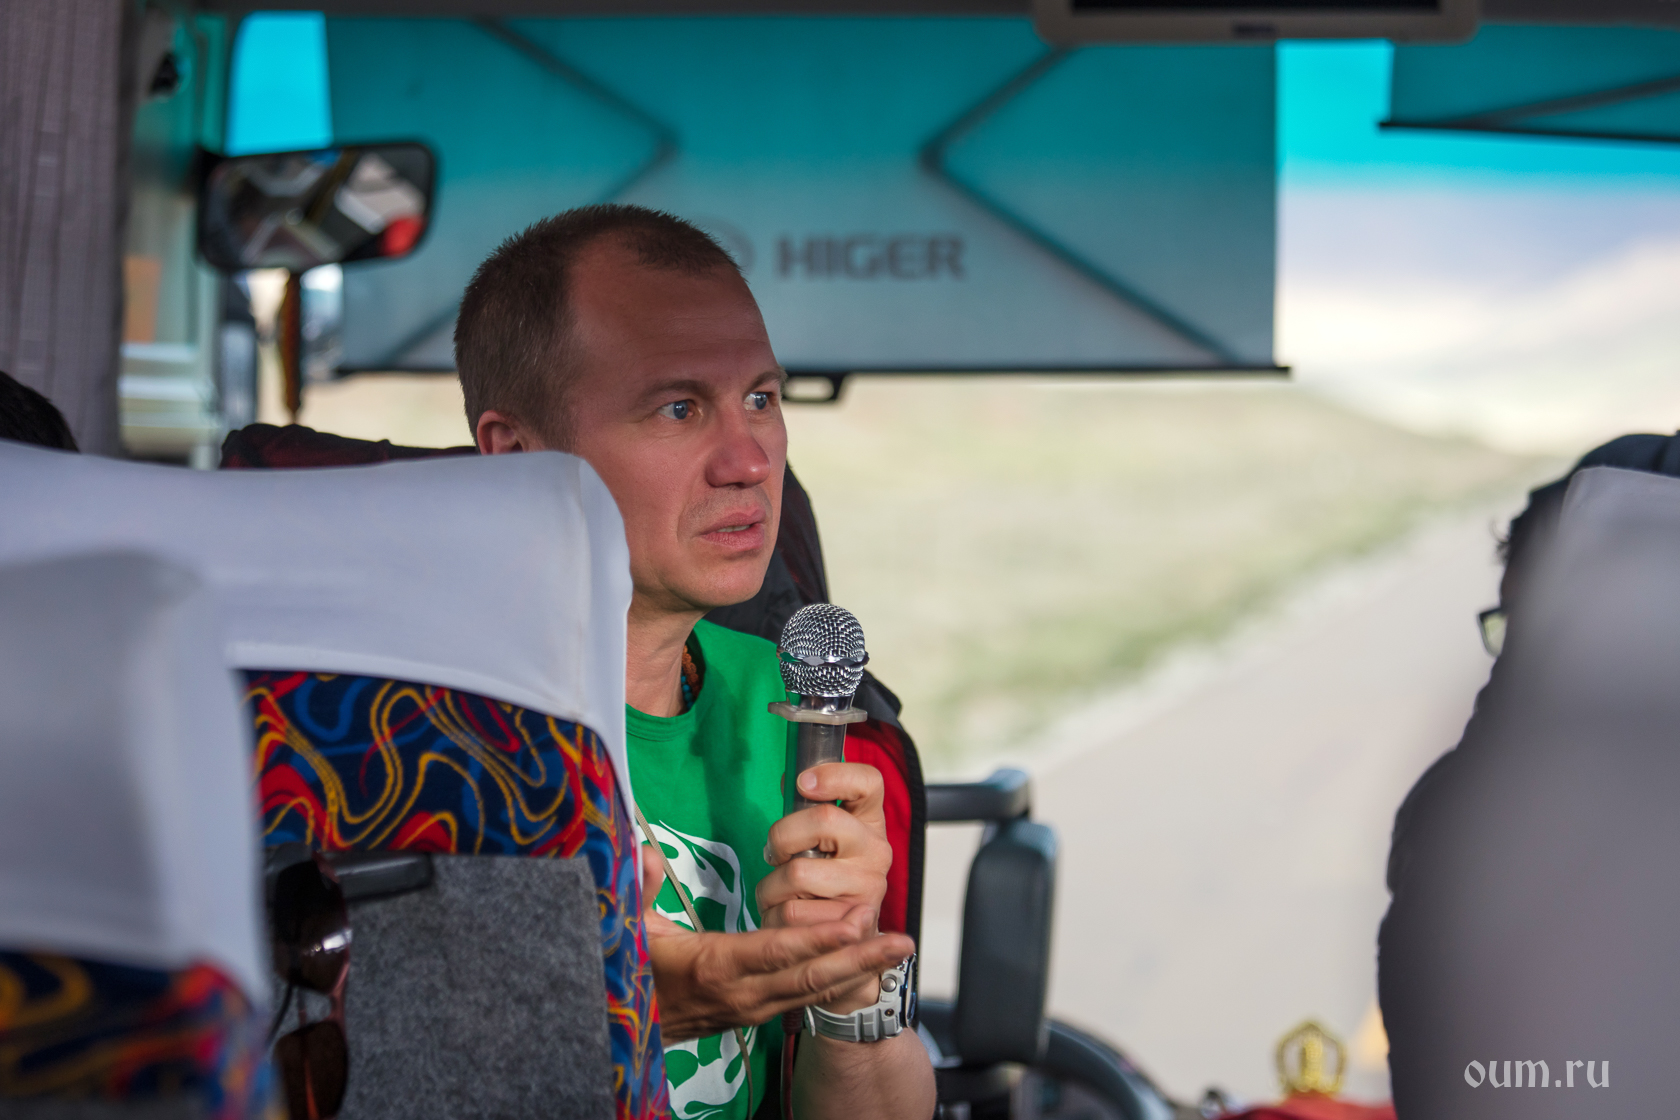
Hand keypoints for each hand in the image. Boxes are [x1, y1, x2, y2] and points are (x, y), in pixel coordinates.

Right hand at [640, 846, 913, 1041]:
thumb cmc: (630, 971)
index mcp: (713, 967)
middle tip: (900, 940)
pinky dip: (838, 980)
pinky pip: (804, 996)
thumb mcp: (627, 929)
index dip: (820, 937)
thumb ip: (640, 889)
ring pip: (813, 990)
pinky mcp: (757, 1013)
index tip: (858, 919)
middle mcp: (741, 993)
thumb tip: (649, 853)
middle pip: (809, 976)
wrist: (623, 1030)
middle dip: (859, 958)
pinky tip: (866, 964)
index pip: (776, 950)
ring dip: (858, 970)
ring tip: (898, 949)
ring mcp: (752, 1008)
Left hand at [756, 762, 896, 1012]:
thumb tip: (794, 777)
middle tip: (777, 854)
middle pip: (823, 820)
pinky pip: (791, 913)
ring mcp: (867, 889)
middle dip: (783, 837)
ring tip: (780, 893)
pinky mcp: (850, 927)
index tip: (803, 782)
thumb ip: (811, 810)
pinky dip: (774, 916)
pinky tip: (785, 918)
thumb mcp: (824, 841)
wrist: (847, 946)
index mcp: (870, 822)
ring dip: (772, 886)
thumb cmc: (824, 880)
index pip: (869, 782)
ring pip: (798, 873)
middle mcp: (877, 852)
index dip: (835, 775)